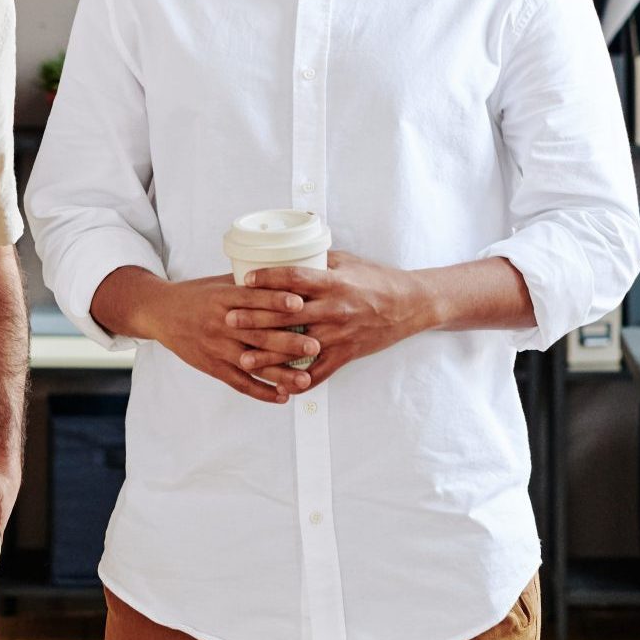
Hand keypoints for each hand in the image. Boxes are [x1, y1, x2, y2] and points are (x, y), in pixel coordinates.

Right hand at [131, 274, 319, 402]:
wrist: (161, 313)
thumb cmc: (196, 295)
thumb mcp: (219, 283)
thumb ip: (250, 284)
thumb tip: (287, 274)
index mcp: (223, 298)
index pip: (252, 299)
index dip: (276, 301)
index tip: (300, 303)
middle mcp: (221, 324)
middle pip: (257, 334)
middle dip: (287, 342)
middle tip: (314, 346)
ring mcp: (216, 348)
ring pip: (252, 363)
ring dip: (280, 374)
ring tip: (305, 380)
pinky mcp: (212, 367)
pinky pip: (239, 383)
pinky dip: (261, 392)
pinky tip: (282, 397)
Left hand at [234, 252, 438, 383]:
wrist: (410, 305)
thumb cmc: (378, 279)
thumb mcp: (348, 262)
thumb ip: (318, 261)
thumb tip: (288, 253)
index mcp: (333, 282)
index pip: (294, 278)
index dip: (267, 278)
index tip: (245, 280)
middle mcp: (334, 309)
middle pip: (287, 314)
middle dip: (255, 318)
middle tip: (229, 319)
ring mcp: (339, 334)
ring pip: (298, 347)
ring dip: (268, 356)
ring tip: (243, 359)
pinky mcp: (346, 354)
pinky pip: (320, 373)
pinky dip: (299, 382)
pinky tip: (280, 387)